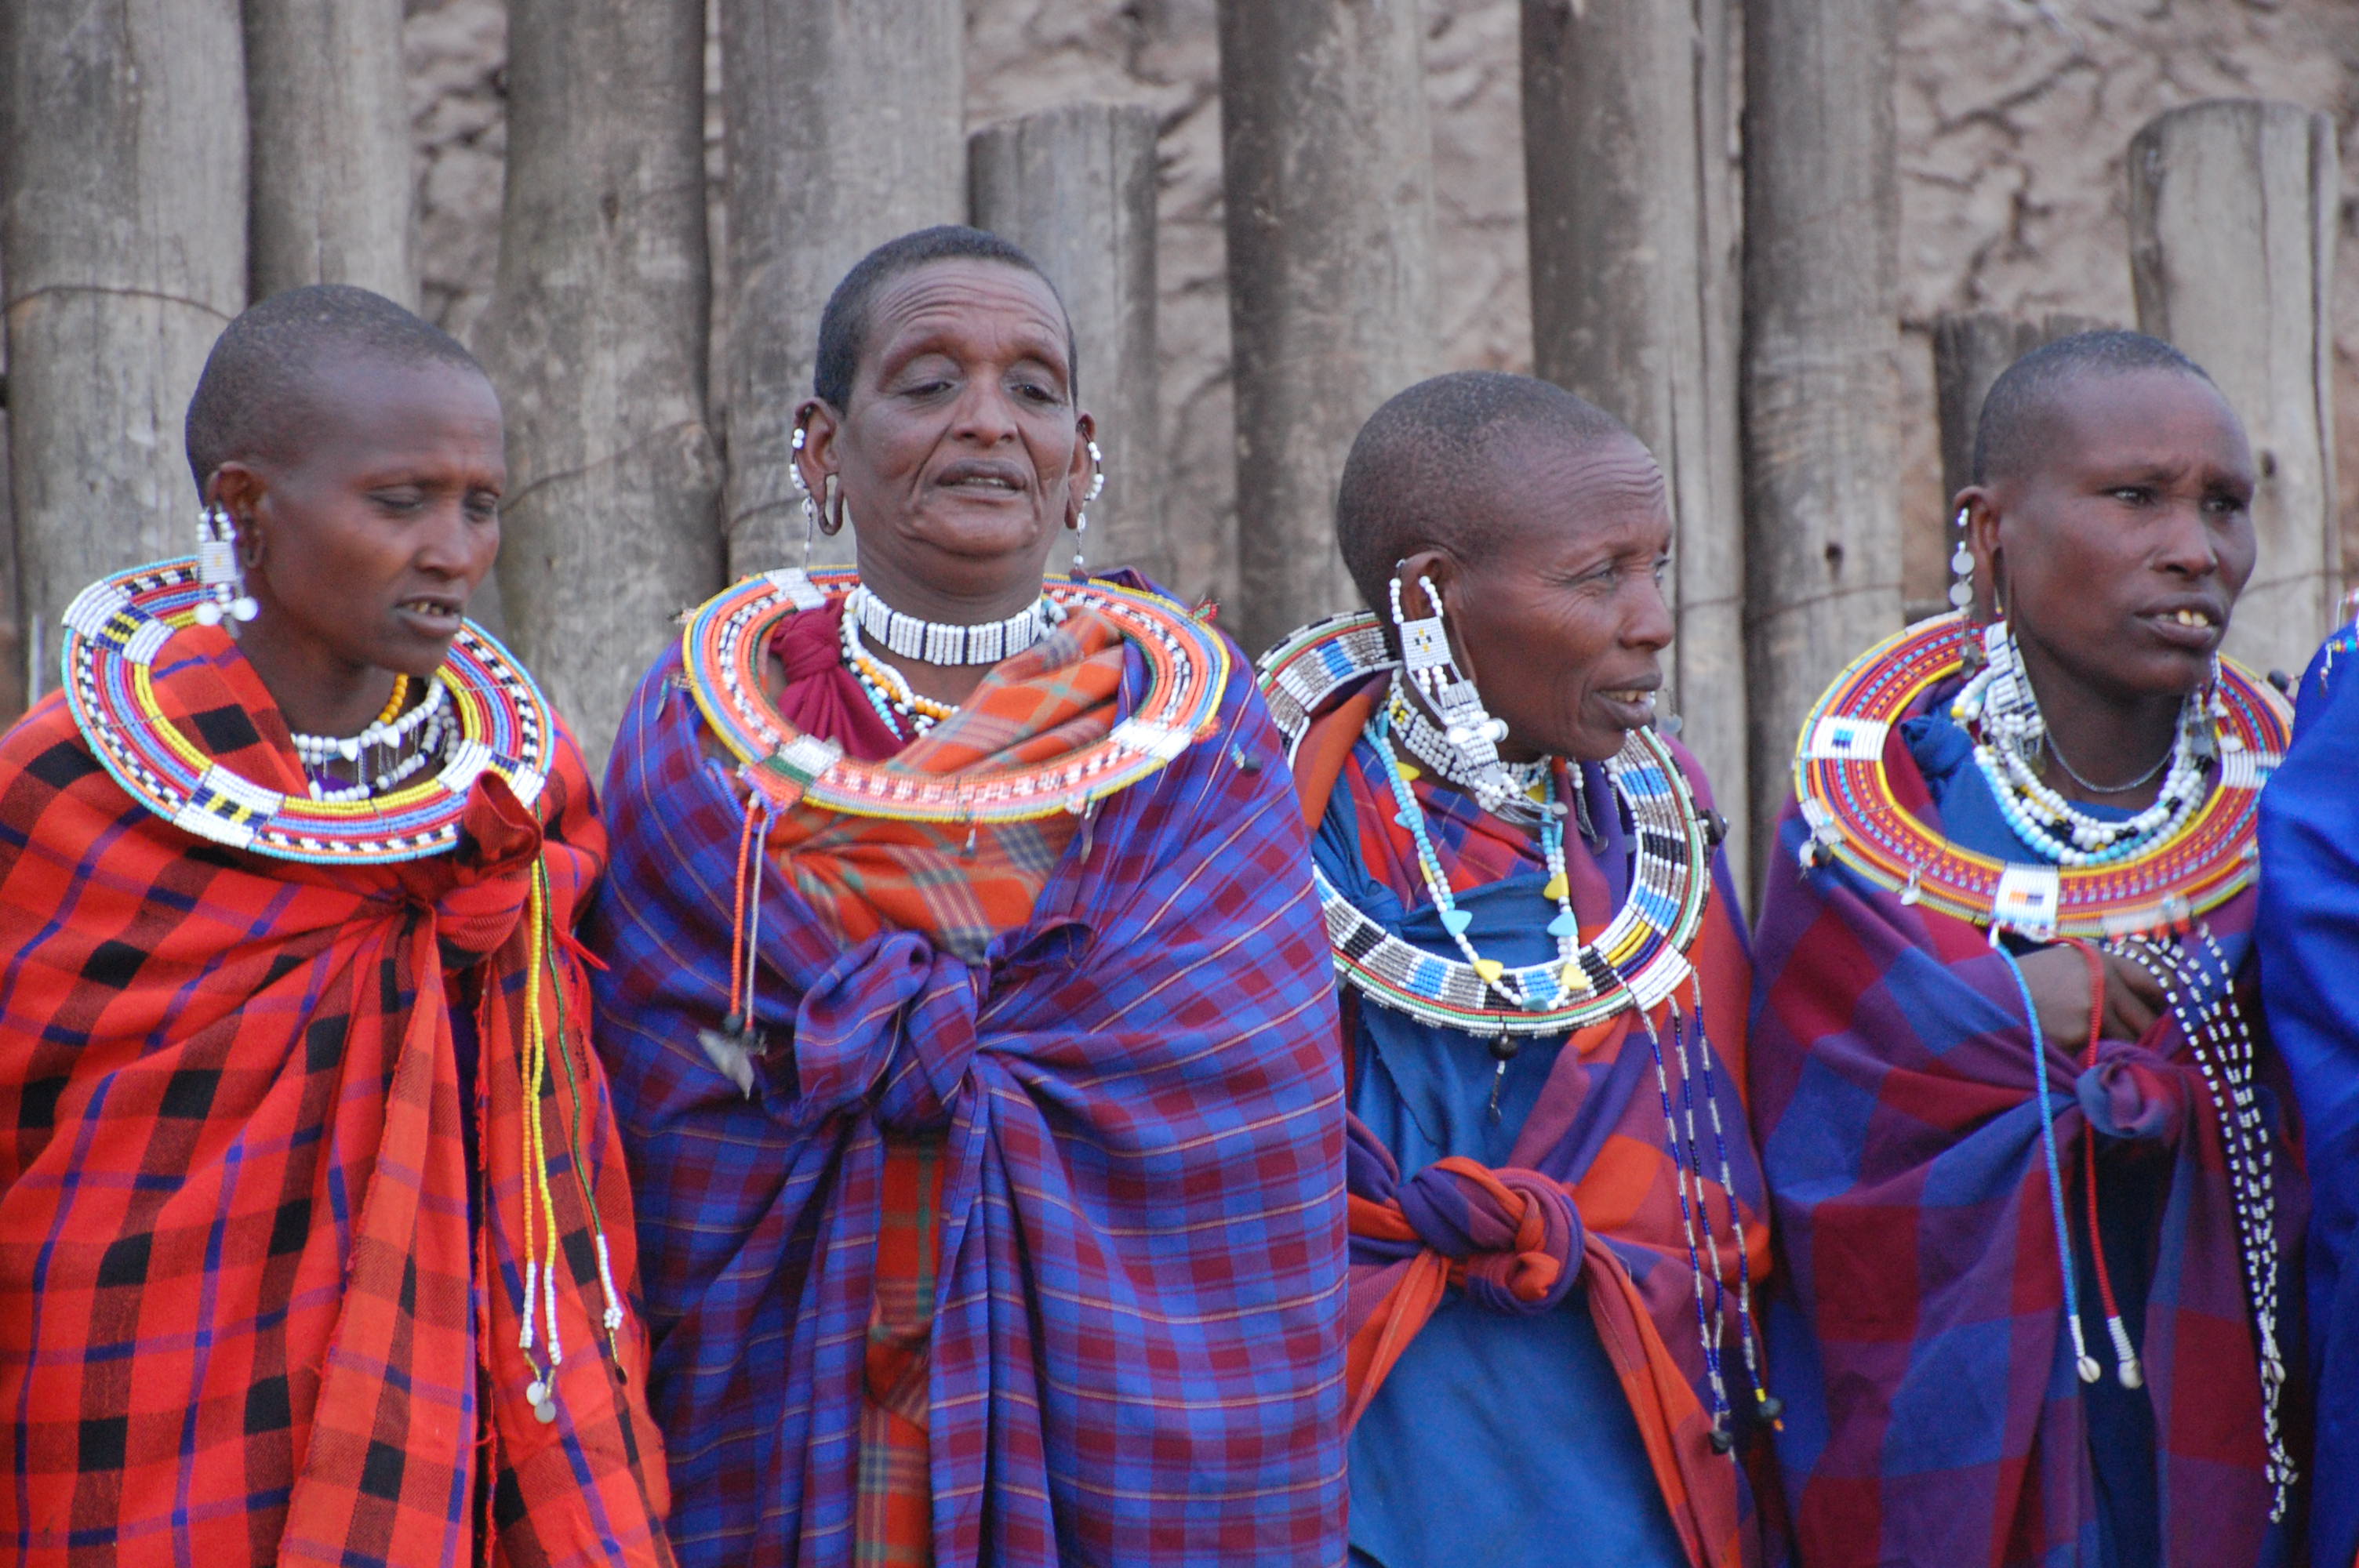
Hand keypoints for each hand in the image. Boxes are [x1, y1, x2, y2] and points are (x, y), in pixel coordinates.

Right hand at [2011, 946, 2167, 1051]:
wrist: (1987, 997)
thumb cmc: (2026, 982)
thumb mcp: (2068, 964)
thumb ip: (2105, 975)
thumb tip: (2145, 1001)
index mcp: (2103, 960)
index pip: (2157, 983)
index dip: (2165, 1004)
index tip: (2164, 1017)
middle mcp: (2105, 980)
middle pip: (2147, 1018)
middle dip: (2143, 1034)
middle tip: (2137, 1044)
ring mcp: (2095, 1009)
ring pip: (2130, 1041)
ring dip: (2121, 1049)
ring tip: (2104, 1050)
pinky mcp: (2081, 1036)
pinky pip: (2104, 1054)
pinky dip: (2099, 1059)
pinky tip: (2083, 1055)